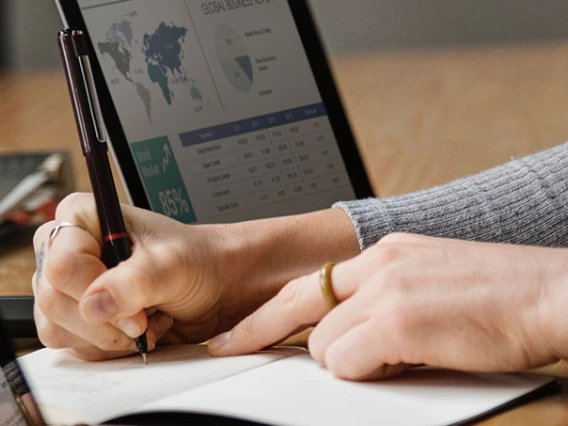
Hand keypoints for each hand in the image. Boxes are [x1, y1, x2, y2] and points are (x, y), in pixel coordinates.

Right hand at [33, 193, 239, 360]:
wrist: (213, 285)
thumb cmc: (195, 261)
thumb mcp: (171, 266)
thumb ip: (134, 283)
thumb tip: (94, 305)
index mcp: (83, 217)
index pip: (62, 265)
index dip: (95, 292)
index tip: (137, 309)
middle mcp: (67, 249)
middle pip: (54, 301)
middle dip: (105, 322)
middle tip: (144, 320)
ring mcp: (69, 286)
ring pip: (58, 328)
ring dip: (108, 336)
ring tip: (146, 319)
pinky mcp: (78, 316)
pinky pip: (73, 345)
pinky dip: (109, 346)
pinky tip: (138, 330)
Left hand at [209, 233, 567, 379]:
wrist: (549, 292)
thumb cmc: (498, 295)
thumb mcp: (427, 280)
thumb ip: (383, 298)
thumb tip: (350, 331)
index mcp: (385, 253)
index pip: (310, 281)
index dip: (268, 310)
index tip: (238, 330)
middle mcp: (379, 263)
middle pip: (299, 305)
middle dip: (267, 331)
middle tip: (237, 348)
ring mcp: (387, 289)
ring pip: (323, 342)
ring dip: (345, 361)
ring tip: (390, 357)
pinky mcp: (399, 320)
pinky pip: (347, 361)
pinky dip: (364, 372)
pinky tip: (403, 361)